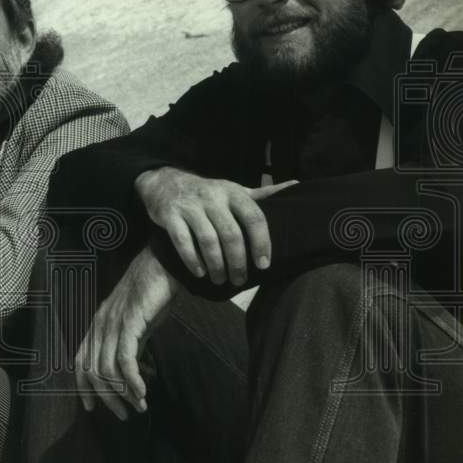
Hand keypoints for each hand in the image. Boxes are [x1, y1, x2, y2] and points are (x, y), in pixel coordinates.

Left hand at [75, 244, 178, 420]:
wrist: (164, 265)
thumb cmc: (153, 294)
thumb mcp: (138, 325)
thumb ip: (132, 346)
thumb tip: (134, 374)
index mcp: (98, 324)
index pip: (81, 361)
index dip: (82, 387)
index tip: (91, 408)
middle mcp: (100, 324)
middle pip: (92, 371)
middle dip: (107, 398)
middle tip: (125, 415)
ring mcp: (113, 322)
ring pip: (107, 369)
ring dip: (123, 393)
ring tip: (140, 406)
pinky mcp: (129, 322)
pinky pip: (124, 359)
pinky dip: (132, 381)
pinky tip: (143, 392)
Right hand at [135, 167, 296, 286]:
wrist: (165, 183)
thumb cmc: (207, 193)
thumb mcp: (234, 190)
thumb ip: (262, 194)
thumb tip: (297, 185)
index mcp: (233, 192)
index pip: (254, 217)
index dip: (261, 243)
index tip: (264, 265)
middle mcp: (213, 197)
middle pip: (231, 233)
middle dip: (238, 261)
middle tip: (240, 280)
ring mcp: (190, 206)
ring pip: (208, 240)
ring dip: (217, 265)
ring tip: (220, 280)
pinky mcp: (170, 215)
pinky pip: (182, 241)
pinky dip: (192, 260)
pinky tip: (200, 272)